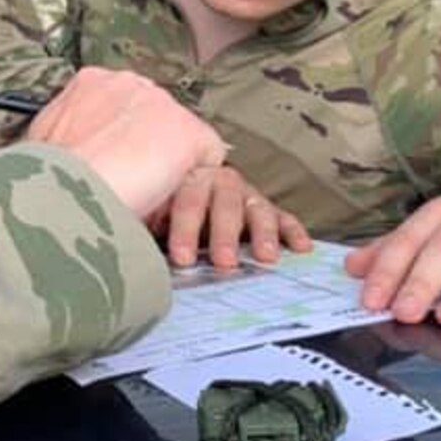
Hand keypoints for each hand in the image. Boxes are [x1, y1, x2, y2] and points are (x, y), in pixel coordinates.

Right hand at [26, 67, 225, 221]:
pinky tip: (165, 199)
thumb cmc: (45, 175)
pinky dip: (189, 182)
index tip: (111, 163)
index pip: (120, 106)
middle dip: (144, 150)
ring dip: (166, 166)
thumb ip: (64, 133)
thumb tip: (61, 150)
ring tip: (145, 195)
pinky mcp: (190, 132)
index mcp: (91, 81)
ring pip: (178, 138)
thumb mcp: (43, 141)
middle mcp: (130, 82)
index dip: (117, 140)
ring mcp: (163, 104)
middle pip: (153, 117)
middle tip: (129, 182)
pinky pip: (205, 158)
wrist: (63, 188)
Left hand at [148, 164, 310, 269]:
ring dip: (263, 233)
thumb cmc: (159, 210)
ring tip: (266, 257)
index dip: (185, 229)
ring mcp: (243, 193)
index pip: (186, 199)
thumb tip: (138, 253)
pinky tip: (301, 247)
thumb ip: (147, 225)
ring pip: (256, 207)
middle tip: (225, 262)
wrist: (171, 190)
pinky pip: (281, 217)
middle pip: (224, 202)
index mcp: (184, 178)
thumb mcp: (148, 211)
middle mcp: (216, 181)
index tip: (182, 259)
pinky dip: (291, 231)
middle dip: (225, 234)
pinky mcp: (263, 208)